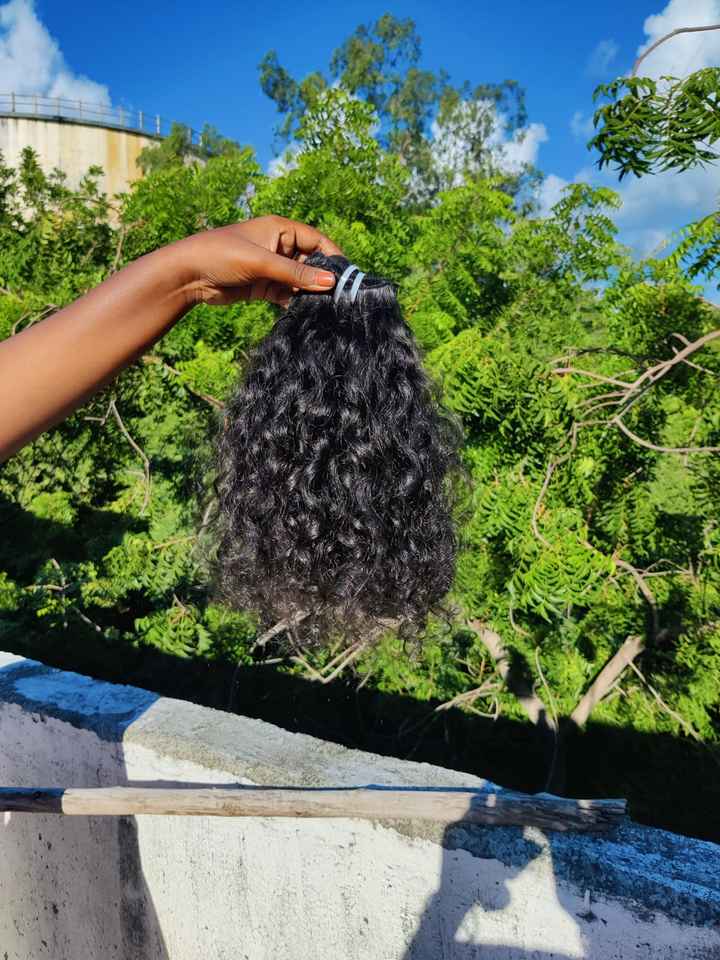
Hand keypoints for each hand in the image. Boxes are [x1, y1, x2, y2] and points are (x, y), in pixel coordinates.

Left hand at [172, 215, 342, 307]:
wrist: (188, 275)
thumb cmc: (222, 256)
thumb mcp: (262, 263)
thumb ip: (295, 274)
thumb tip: (329, 283)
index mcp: (280, 229)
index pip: (316, 240)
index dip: (332, 256)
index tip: (347, 276)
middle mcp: (279, 246)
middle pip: (310, 262)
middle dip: (322, 279)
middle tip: (338, 298)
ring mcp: (271, 267)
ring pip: (300, 281)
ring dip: (309, 293)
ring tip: (324, 308)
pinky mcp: (263, 286)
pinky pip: (287, 294)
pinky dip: (295, 302)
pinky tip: (304, 312)